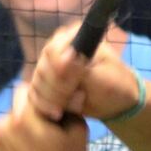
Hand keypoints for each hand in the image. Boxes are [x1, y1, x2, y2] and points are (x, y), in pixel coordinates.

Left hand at [0, 83, 86, 150]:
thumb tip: (70, 93)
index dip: (40, 94)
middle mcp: (4, 126)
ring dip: (21, 129)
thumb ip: (71, 107)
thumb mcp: (78, 132)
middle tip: (47, 126)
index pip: (26, 89)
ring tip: (39, 146)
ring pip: (9, 125)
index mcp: (24, 116)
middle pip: (16, 106)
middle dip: (30, 111)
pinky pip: (5, 143)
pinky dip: (15, 146)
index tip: (51, 105)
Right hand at [27, 23, 141, 123]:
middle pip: (42, 69)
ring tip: (78, 103)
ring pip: (37, 84)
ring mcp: (48, 66)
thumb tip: (66, 56)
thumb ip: (82, 70)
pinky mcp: (44, 83)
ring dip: (55, 100)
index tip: (76, 84)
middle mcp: (57, 48)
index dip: (59, 72)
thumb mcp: (102, 79)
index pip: (52, 51)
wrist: (115, 102)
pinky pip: (34, 95)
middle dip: (59, 90)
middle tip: (81, 97)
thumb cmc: (115, 85)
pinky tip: (62, 112)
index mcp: (74, 38)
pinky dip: (46, 107)